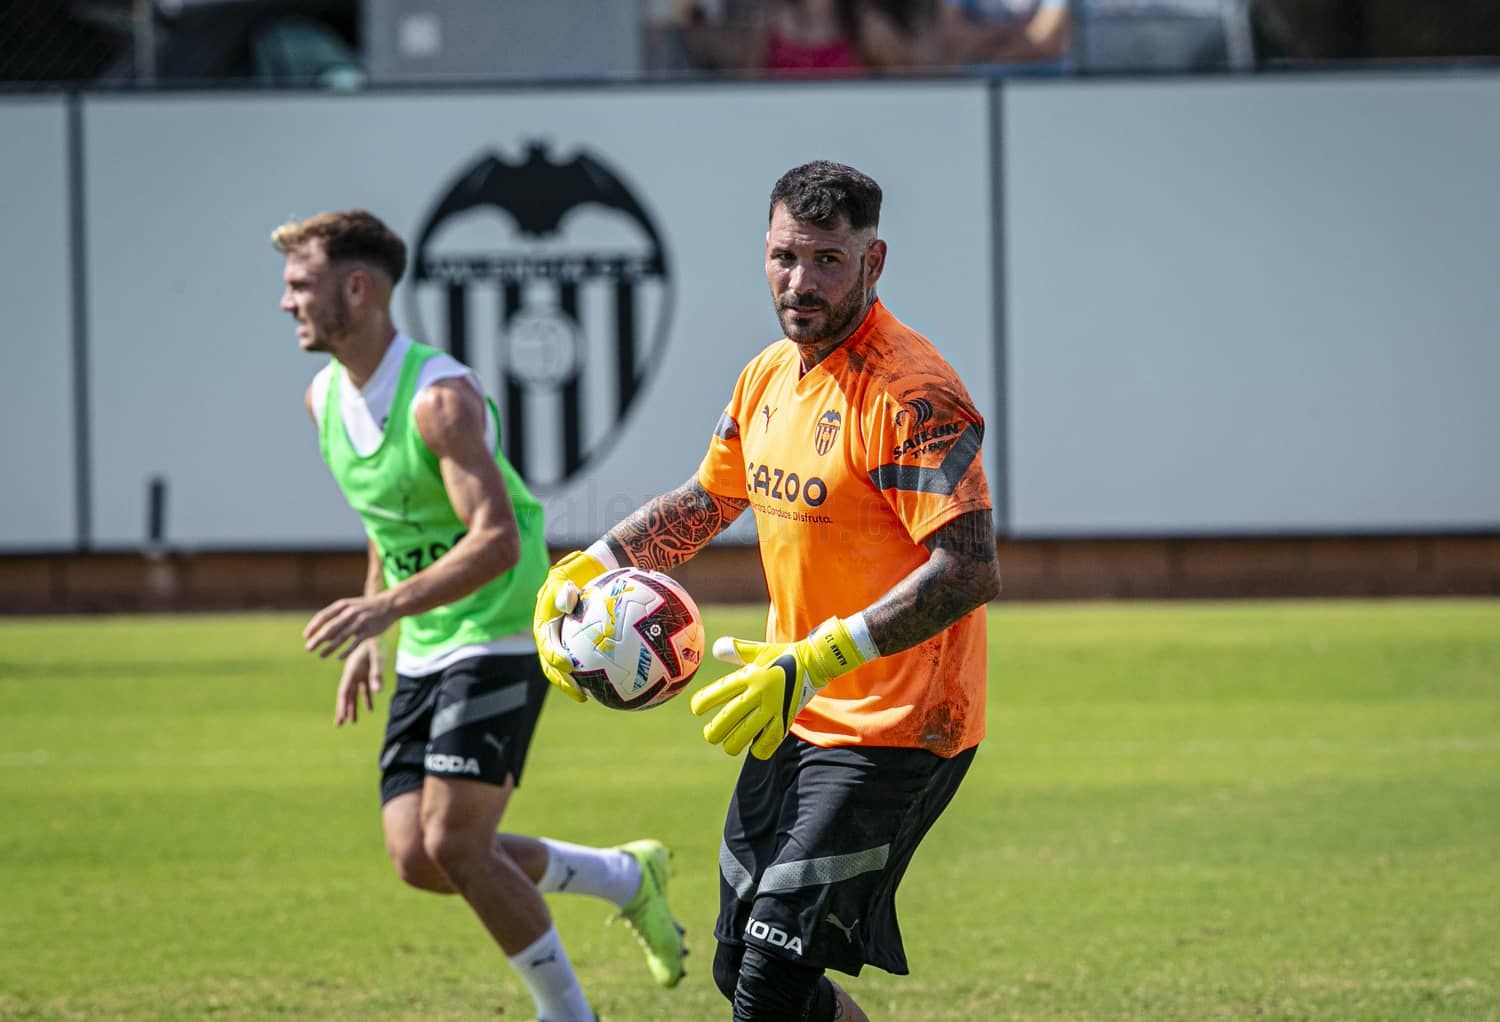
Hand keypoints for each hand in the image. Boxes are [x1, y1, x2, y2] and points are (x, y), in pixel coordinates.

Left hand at [304, 593, 396, 659]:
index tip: (306, 636)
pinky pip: (355, 643)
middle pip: (330, 628)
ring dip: (330, 648)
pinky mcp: (369, 631)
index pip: (323, 616)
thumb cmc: (365, 608)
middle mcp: (350, 612)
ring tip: (321, 655)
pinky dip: (346, 651)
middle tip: (309, 648)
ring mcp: (360, 622)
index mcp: (343, 605)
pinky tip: (339, 658)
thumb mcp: (350, 607)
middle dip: (318, 639)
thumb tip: (323, 637)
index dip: (313, 626)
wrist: (389, 605)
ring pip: (341, 637)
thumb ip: (336, 619)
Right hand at [334, 638, 382, 726]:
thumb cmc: (376, 642)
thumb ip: (377, 675)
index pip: (345, 691)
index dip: (342, 706)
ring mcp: (359, 672)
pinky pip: (364, 688)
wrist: (375, 626)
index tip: (340, 719)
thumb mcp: (378, 658)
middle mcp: (353, 672)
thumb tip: (377, 691)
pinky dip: (366, 698)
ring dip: (354, 707)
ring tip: (352, 722)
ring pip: (354, 693)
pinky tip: (370, 709)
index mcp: (352, 669)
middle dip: (343, 709)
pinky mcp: (366, 671)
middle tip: (339, 724)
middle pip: (346, 694)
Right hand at [531, 549, 606, 701]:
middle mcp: (552, 636)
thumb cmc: (579, 571)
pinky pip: (585, 661)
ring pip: (565, 669)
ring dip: (575, 684)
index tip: (568, 665)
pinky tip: (611, 684)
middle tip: (579, 693)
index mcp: (545, 623)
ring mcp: (564, 641)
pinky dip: (593, 673)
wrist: (590, 570)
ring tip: (591, 697)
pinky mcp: (577, 645)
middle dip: (563, 681)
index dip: (554, 657)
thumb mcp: (567, 574)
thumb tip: (567, 601)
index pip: (547, 644)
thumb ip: (564, 588)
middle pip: (552, 665)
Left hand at [689, 617, 868, 759]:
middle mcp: (758, 693)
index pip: (715, 694)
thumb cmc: (782, 656)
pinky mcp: (785, 721)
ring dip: (731, 744)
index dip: (701, 704)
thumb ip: (736, 650)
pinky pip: (765, 745)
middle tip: (711, 733)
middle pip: (724, 721)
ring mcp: (772, 709)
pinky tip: (755, 744)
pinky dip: (757, 749)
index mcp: (748, 675)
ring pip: (741, 738)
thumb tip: (717, 648)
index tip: (698, 709)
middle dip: (712, 732)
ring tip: (730, 743)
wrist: (815, 662)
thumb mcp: (758, 651)